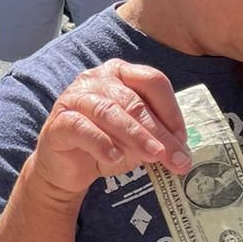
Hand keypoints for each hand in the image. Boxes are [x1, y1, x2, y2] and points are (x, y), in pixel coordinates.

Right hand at [26, 60, 189, 204]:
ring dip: (135, 135)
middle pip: (133, 100)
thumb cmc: (106, 145)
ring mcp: (75, 97)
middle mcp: (97, 78)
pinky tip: (115, 157)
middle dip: (158, 130)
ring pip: (109, 111)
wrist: (67, 167)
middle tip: (176, 157)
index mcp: (121, 74)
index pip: (152, 81)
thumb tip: (179, 153)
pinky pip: (82, 128)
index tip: (182, 140)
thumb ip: (155, 140)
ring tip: (153, 156)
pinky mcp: (59, 121)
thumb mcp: (136, 141)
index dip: (171, 110)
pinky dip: (102, 143)